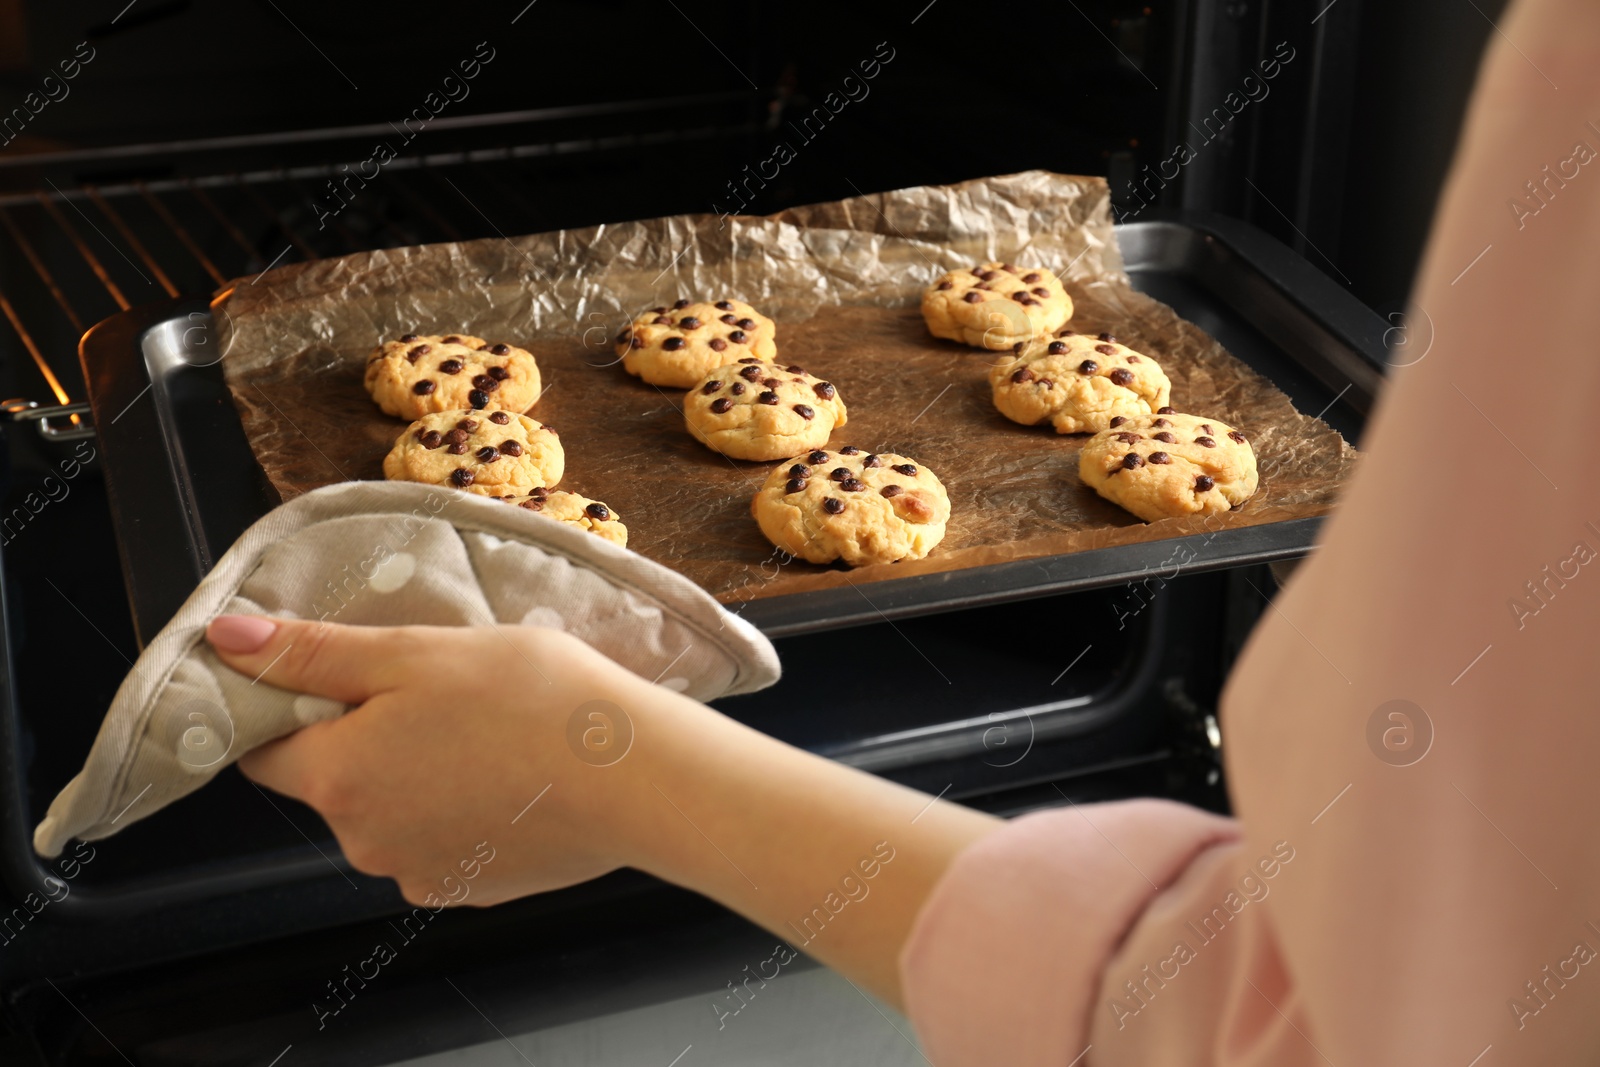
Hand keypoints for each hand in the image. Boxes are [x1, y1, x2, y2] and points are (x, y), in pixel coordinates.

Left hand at [207, 613, 998, 1006]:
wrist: (636, 774)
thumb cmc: (535, 701)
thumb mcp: (416, 651)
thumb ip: (313, 653)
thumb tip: (224, 641)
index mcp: (338, 778)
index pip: (267, 748)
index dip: (296, 706)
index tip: (344, 675)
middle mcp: (364, 841)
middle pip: (334, 780)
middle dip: (369, 735)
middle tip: (436, 686)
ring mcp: (421, 871)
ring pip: (392, 810)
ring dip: (418, 772)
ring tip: (485, 727)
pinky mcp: (474, 887)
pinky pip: (442, 839)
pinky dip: (462, 807)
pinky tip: (510, 771)